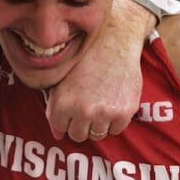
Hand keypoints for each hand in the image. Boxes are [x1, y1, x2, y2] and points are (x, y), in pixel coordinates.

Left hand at [46, 0, 147, 141]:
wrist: (113, 43)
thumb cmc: (84, 59)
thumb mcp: (62, 80)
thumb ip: (55, 107)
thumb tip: (57, 133)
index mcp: (63, 103)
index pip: (59, 129)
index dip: (64, 121)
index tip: (70, 113)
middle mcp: (83, 111)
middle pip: (78, 136)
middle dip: (79, 125)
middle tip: (85, 110)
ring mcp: (105, 113)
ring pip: (97, 135)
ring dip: (97, 124)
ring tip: (98, 104)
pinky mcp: (124, 111)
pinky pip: (116, 130)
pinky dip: (114, 121)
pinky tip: (111, 104)